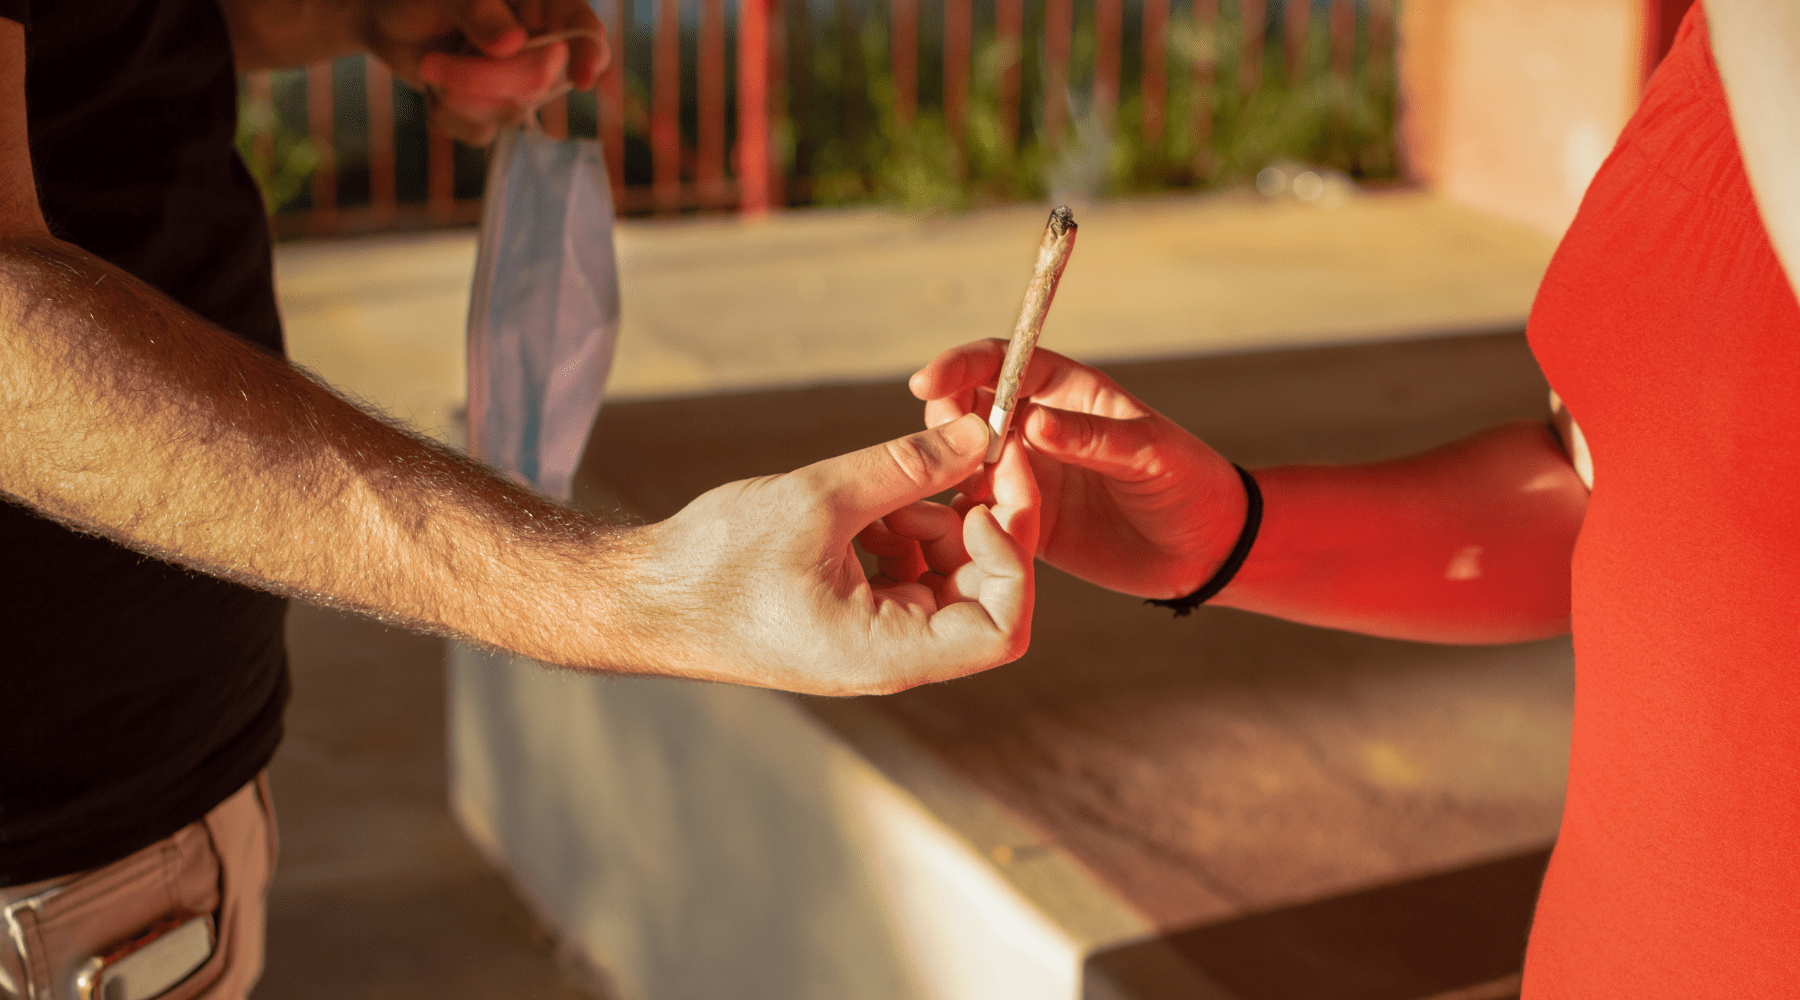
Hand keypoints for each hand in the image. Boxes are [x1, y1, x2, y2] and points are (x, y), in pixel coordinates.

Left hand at [365, 0, 608, 144]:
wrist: (384, 19)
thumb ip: (478, 9)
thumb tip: (513, 42)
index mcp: (539, 5)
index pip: (580, 29)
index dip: (588, 53)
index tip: (581, 78)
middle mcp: (538, 45)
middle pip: (541, 79)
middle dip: (484, 79)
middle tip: (431, 63)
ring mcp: (517, 82)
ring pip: (511, 111)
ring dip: (459, 96)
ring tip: (427, 66)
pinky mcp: (493, 111)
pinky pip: (484, 132)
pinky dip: (448, 117)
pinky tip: (432, 91)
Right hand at [611, 413, 1038, 695]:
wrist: (644, 599)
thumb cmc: (716, 563)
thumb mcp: (820, 499)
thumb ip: (908, 466)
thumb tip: (981, 434)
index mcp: (890, 653)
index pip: (1003, 627)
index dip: (1012, 558)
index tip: (986, 496)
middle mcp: (893, 659)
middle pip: (984, 596)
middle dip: (978, 525)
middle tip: (965, 457)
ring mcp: (877, 641)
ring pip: (948, 579)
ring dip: (934, 523)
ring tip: (885, 490)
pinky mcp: (857, 619)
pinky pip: (910, 576)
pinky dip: (901, 533)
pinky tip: (863, 508)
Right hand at [910, 339, 1243, 600]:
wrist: (1206, 550)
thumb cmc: (1189, 484)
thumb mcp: (1150, 453)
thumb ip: (1092, 438)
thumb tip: (1031, 423)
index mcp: (1068, 393)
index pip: (1004, 364)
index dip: (963, 367)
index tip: (928, 383)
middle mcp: (1040, 429)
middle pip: (970, 409)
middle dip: (946, 421)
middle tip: (938, 446)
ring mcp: (1028, 476)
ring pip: (966, 463)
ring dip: (950, 472)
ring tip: (950, 491)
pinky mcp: (1024, 521)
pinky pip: (981, 514)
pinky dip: (962, 518)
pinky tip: (956, 531)